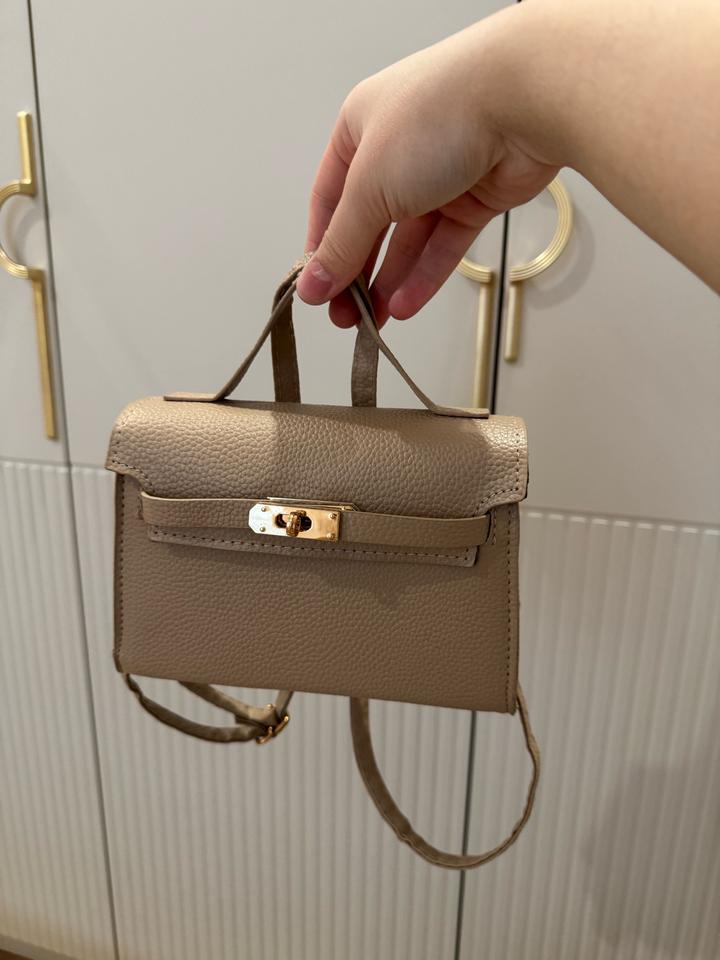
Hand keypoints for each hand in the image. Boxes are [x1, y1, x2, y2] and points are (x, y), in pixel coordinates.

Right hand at [296, 13, 557, 327]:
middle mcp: (398, 149)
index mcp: (360, 128)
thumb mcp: (369, 188)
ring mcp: (440, 173)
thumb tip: (311, 286)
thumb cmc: (435, 119)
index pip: (330, 199)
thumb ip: (341, 244)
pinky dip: (425, 275)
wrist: (522, 101)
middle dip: (356, 273)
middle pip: (369, 224)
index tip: (315, 290)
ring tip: (374, 322)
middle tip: (344, 317)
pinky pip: (444, 244)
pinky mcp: (478, 196)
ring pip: (408, 239)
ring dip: (389, 281)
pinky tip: (405, 305)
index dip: (322, 247)